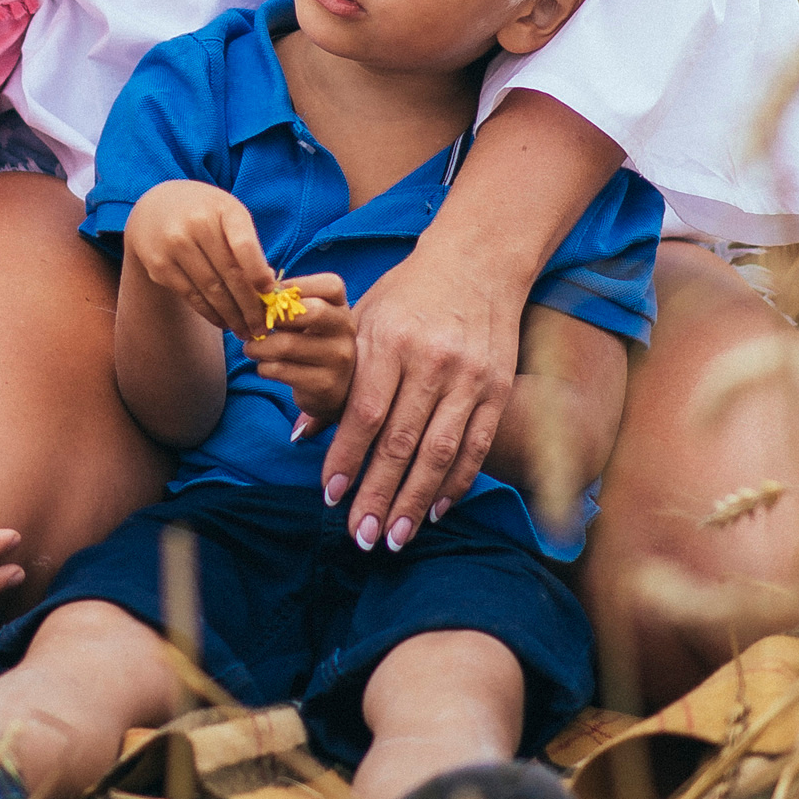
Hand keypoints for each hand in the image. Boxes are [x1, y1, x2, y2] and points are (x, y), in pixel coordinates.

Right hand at [124, 182, 277, 338]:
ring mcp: (174, 245)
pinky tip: (223, 322)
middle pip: (229, 274)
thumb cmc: (205, 214)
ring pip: (210, 290)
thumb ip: (248, 246)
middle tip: (261, 329)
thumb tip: (266, 289)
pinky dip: (210, 313)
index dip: (258, 272)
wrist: (156, 206)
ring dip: (231, 316)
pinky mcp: (159, 265)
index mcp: (223, 209)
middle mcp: (197, 225)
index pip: (243, 244)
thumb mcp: (229, 216)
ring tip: (244, 331)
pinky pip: (191, 295)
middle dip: (249, 307)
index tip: (270, 294)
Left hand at [243, 271, 354, 433]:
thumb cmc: (311, 343)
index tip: (271, 296)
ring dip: (259, 347)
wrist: (332, 389)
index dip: (296, 286)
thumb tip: (255, 290)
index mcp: (342, 308)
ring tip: (251, 348)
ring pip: (287, 344)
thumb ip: (289, 302)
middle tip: (255, 325)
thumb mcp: (309, 319)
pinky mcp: (325, 385)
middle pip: (310, 312)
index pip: (330, 285)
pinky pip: (282, 370)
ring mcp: (339, 359)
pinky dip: (264, 367)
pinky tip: (265, 367)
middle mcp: (346, 331)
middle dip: (273, 316)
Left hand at [321, 232, 521, 554]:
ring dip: (415, 500)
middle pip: (400, 441)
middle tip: (360, 536)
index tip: (330, 496)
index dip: (347, 459)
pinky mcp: (497, 387)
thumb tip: (300, 431)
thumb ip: (334, 374)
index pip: (364, 412)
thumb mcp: (364, 318)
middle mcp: (431, 361)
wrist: (477, 261)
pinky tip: (435, 510)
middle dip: (378, 494)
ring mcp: (469, 377)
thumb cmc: (408, 292)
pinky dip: (456, 483)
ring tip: (395, 537)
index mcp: (390, 341)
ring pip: (439, 452)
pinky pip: (476, 445)